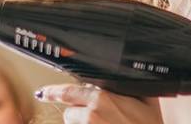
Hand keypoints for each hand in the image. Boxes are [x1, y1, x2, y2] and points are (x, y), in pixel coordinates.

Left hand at [35, 83, 162, 123]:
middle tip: (98, 118)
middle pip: (69, 110)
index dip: (55, 91)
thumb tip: (124, 71)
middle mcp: (91, 113)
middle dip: (79, 112)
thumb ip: (130, 83)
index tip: (43, 92)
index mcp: (103, 96)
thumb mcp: (147, 99)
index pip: (69, 90)